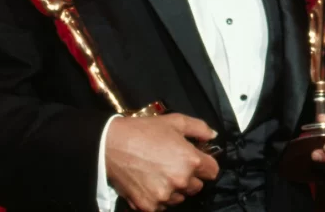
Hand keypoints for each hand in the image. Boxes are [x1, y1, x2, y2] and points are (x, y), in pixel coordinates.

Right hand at [104, 113, 219, 210]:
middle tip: (173, 165)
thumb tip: (212, 136)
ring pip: (180, 197)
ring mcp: (165, 195)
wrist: (111, 144)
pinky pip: (162, 206)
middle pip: (197, 186)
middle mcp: (181, 181)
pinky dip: (158, 197)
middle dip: (190, 177)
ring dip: (174, 189)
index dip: (206, 164)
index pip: (213, 171)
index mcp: (191, 160)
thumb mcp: (175, 121)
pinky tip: (149, 182)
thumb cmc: (144, 131)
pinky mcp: (149, 206)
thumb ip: (199, 128)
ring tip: (159, 174)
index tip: (198, 161)